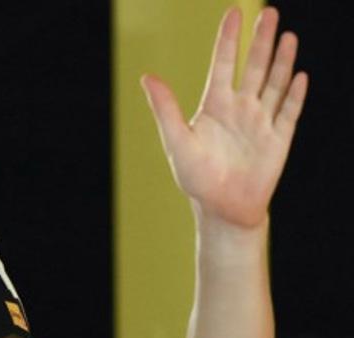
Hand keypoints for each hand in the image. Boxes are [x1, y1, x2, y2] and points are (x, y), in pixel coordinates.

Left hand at [141, 6, 307, 228]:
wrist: (223, 209)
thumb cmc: (196, 178)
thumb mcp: (177, 142)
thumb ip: (165, 109)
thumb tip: (147, 77)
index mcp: (215, 106)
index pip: (223, 65)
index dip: (228, 39)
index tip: (233, 13)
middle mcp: (240, 108)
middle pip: (253, 67)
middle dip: (261, 41)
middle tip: (268, 12)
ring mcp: (261, 121)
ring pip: (274, 83)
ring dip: (281, 61)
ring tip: (287, 35)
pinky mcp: (278, 138)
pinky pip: (288, 112)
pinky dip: (293, 95)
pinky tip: (299, 76)